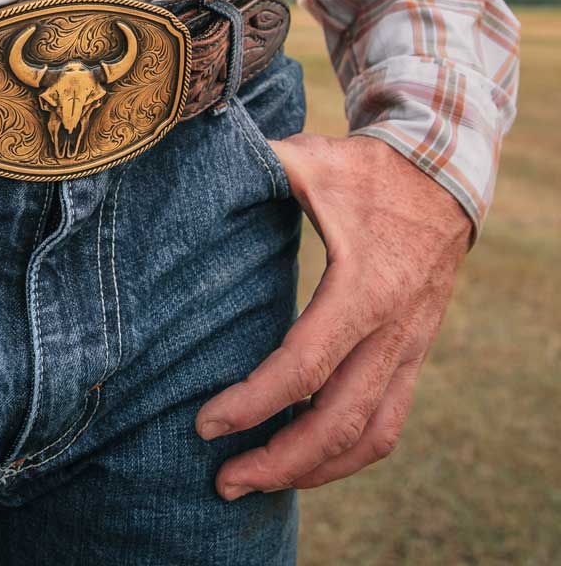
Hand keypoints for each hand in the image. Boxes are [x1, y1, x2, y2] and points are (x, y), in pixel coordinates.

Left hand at [195, 133, 471, 497]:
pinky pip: (388, 421)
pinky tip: (306, 459)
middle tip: (223, 481)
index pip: (305, 366)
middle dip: (279, 461)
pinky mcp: (415, 353)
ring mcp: (411, 347)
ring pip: (371, 437)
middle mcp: (394, 329)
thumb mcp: (311, 160)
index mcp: (364, 286)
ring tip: (258, 481)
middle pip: (339, 423)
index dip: (253, 402)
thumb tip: (197, 164)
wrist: (443, 175)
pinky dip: (348, 453)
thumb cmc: (367, 170)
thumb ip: (257, 166)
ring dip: (315, 470)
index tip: (205, 424)